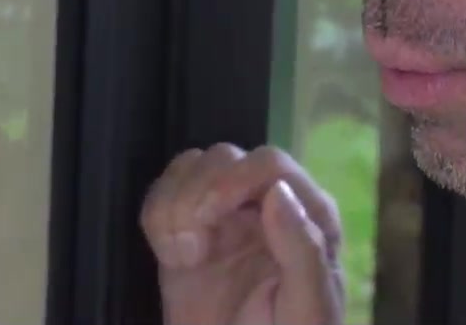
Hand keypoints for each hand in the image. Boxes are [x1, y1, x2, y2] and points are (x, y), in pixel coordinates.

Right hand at [142, 143, 344, 324]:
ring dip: (175, 205)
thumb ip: (302, 250)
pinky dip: (157, 216)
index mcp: (308, 214)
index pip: (270, 164)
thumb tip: (278, 192)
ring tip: (182, 257)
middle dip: (200, 194)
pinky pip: (163, 194)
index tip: (209, 216)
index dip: (236, 179)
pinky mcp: (188, 231)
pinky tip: (169, 255)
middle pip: (225, 158)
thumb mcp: (308, 307)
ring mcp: (226, 216)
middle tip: (192, 248)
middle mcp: (267, 204)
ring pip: (191, 168)